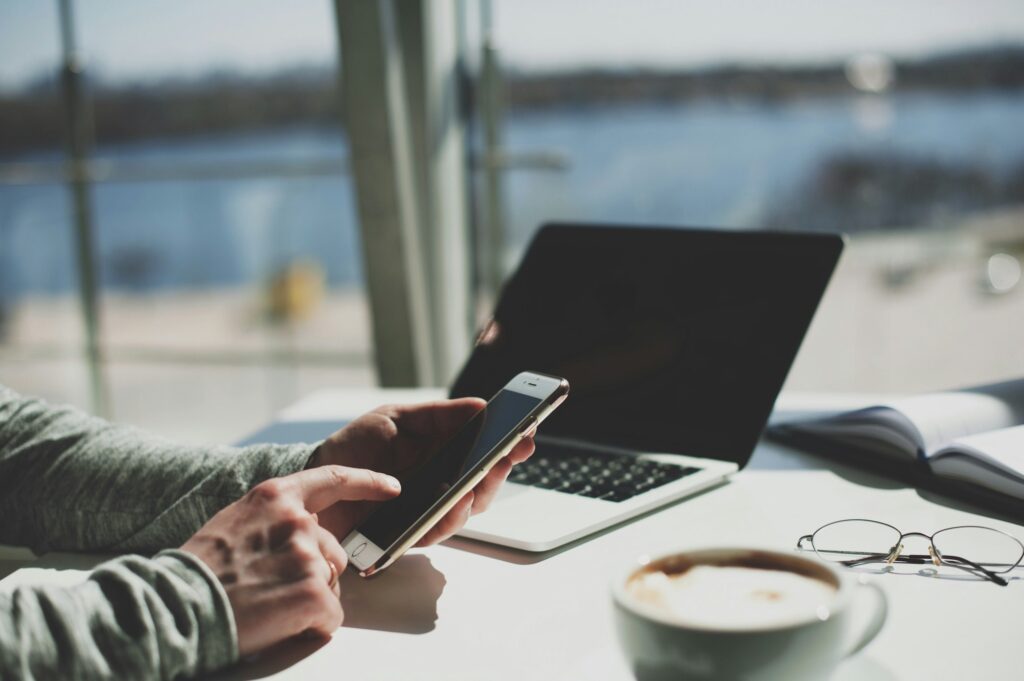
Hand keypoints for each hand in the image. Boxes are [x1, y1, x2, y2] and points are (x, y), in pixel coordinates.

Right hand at [181, 465, 400, 655]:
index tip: (392, 487)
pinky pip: (330, 616)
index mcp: (276, 496)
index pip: (333, 480)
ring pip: (331, 584)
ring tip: (267, 604)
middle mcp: (298, 520)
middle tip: (271, 588)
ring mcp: (309, 555)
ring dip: (309, 600)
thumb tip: (307, 534)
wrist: (177, 606)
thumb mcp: (237, 522)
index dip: (367, 483)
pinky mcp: (314, 591)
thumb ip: (276, 520)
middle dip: (314, 573)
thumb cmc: (199, 571)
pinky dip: (310, 627)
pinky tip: (276, 623)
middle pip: (334, 551)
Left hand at [307, 398, 535, 545]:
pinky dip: (453, 514)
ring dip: (484, 489)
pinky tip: (459, 497)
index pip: (486, 449)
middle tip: (515, 448)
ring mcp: (430, 509)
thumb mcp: (397, 418)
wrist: (318, 480)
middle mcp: (443, 482)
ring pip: (471, 506)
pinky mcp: (413, 533)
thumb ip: (439, 415)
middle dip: (504, 464)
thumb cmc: (357, 447)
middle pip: (487, 479)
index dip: (510, 442)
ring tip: (488, 470)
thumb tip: (481, 405)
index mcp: (444, 452)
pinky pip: (441, 528)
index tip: (527, 430)